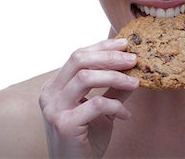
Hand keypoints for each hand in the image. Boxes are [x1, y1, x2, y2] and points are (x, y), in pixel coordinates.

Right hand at [39, 38, 138, 157]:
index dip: (101, 47)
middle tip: (132, 59)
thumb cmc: (85, 139)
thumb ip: (112, 89)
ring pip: (85, 78)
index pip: (77, 56)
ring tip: (135, 83)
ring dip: (115, 77)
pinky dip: (115, 106)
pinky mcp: (64, 124)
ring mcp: (54, 108)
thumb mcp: (100, 110)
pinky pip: (95, 104)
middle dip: (108, 57)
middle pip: (79, 60)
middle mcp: (49, 93)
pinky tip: (126, 115)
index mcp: (54, 86)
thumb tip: (132, 69)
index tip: (124, 44)